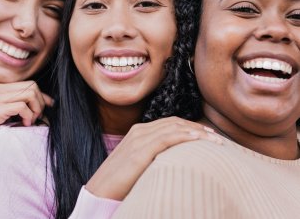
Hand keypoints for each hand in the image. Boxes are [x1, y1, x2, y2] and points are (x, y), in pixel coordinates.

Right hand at [0, 81, 52, 157]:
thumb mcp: (6, 112)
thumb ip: (22, 103)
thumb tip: (48, 101)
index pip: (28, 83)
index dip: (42, 95)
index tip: (49, 105)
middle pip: (32, 86)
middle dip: (40, 102)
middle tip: (37, 116)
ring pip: (29, 93)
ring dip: (35, 108)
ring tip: (31, 121)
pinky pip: (21, 106)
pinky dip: (28, 116)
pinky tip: (24, 124)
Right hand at [85, 116, 221, 200]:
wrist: (99, 191)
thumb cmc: (119, 181)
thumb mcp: (138, 163)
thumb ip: (152, 154)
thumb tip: (171, 158)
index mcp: (139, 131)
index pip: (170, 123)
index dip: (190, 126)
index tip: (208, 134)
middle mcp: (140, 131)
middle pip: (175, 123)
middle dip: (198, 128)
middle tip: (217, 137)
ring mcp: (139, 139)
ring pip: (173, 128)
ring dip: (197, 132)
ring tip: (215, 140)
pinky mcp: (139, 152)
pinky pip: (166, 139)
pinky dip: (183, 136)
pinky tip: (198, 139)